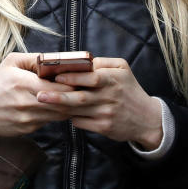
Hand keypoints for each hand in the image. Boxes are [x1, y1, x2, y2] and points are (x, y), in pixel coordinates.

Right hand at [0, 52, 74, 139]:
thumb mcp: (10, 63)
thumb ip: (34, 59)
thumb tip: (56, 59)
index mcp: (22, 83)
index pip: (59, 87)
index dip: (72, 84)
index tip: (77, 80)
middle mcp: (26, 102)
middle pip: (62, 103)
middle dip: (73, 97)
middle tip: (80, 91)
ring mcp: (28, 118)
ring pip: (59, 115)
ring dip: (67, 107)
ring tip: (70, 99)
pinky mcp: (28, 129)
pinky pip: (48, 122)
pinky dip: (54, 115)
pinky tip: (53, 108)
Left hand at [36, 57, 162, 148]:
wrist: (147, 119)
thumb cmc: (129, 90)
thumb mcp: (123, 69)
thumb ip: (103, 62)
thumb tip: (82, 60)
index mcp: (113, 80)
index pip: (92, 78)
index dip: (73, 77)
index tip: (56, 75)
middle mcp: (110, 97)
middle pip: (80, 97)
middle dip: (58, 95)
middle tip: (40, 94)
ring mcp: (106, 114)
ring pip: (78, 111)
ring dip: (59, 106)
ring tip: (42, 102)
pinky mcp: (104, 128)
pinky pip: (81, 122)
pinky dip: (71, 117)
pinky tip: (61, 112)